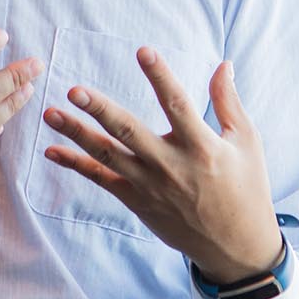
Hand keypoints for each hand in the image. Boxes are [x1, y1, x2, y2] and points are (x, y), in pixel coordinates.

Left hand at [42, 50, 282, 283]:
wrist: (235, 247)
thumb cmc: (246, 188)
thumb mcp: (246, 142)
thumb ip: (229, 102)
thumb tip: (223, 64)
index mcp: (202, 147)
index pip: (177, 105)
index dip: (160, 77)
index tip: (143, 52)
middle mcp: (171, 166)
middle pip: (129, 132)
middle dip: (100, 110)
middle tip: (75, 90)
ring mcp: (150, 186)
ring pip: (107, 156)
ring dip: (77, 134)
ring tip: (51, 113)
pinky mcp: (137, 202)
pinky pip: (101, 181)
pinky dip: (76, 166)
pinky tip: (53, 151)